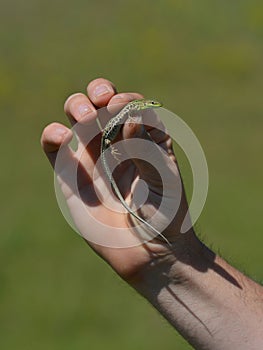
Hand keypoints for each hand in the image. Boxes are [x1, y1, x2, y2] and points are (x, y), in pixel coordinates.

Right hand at [41, 77, 194, 280]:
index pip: (131, 104)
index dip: (126, 100)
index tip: (125, 111)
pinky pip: (55, 147)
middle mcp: (117, 143)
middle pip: (101, 102)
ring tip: (86, 118)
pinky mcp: (71, 175)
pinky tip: (61, 136)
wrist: (150, 252)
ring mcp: (93, 157)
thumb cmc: (166, 215)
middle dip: (99, 92)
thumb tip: (130, 118)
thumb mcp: (165, 178)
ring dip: (77, 106)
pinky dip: (52, 135)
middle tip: (102, 103)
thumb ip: (146, 148)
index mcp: (144, 138)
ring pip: (76, 117)